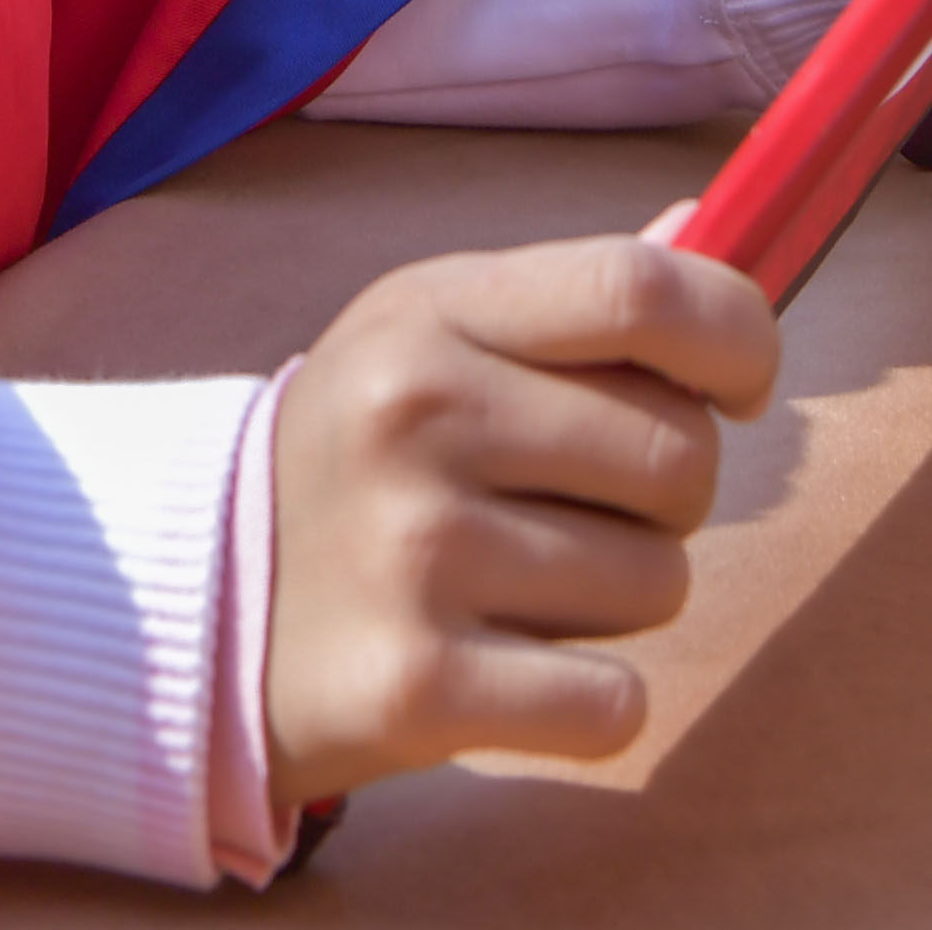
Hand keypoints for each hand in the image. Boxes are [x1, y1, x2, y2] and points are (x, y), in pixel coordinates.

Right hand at [264, 234, 779, 808]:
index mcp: (433, 315)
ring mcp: (415, 553)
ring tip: (515, 586)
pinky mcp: (419, 686)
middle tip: (573, 510)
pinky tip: (512, 673)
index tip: (736, 386)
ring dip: (618, 600)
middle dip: (666, 497)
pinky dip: (592, 703)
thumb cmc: (357, 456)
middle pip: (681, 455)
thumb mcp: (428, 336)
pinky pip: (615, 703)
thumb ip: (568, 298)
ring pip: (662, 583)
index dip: (736, 335)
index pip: (642, 288)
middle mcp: (418, 417)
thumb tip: (700, 229)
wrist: (195, 602)